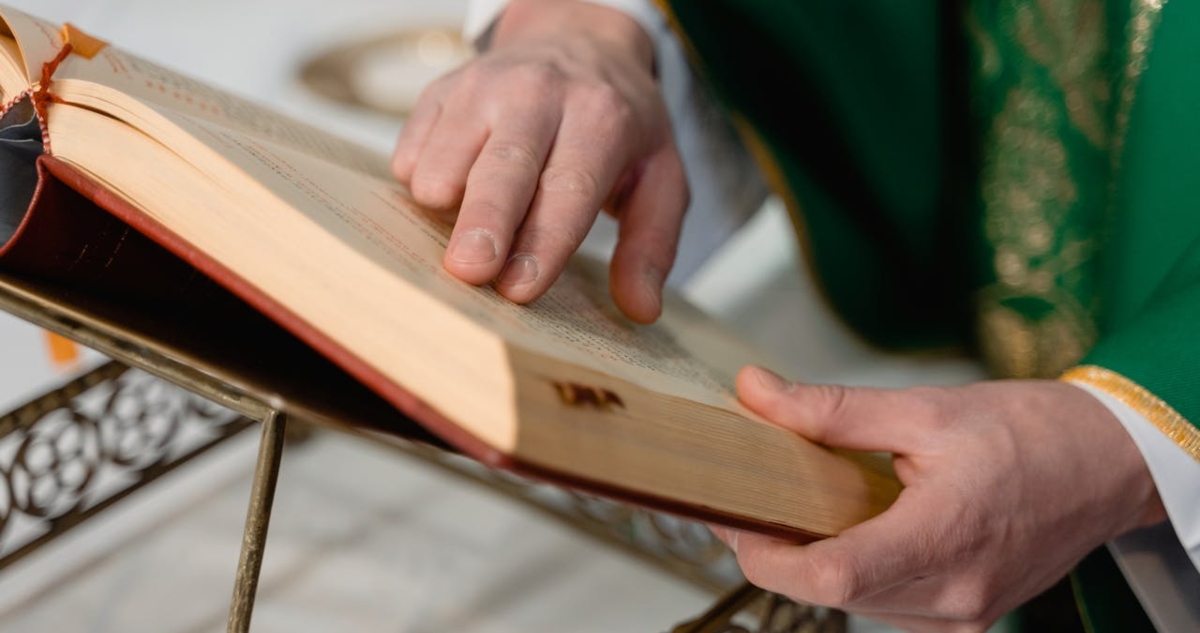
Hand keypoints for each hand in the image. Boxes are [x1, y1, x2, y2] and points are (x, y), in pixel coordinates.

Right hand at [392, 0, 687, 322]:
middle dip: (485, 221)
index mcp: (601, 117)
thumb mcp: (660, 177)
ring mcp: (482, 86)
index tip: (519, 288)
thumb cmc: (616, 124)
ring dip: (446, 206)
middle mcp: (539, 93)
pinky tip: (454, 193)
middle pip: (504, 166)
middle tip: (468, 271)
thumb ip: (652, 246)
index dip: (543, 240)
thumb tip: (641, 310)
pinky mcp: (440, 91)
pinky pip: (411, 150)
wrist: (578, 41)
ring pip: (446, 156)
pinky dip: (422, 184)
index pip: (570, 186)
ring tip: (469, 234)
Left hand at [713, 367, 1165, 632]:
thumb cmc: (1034, 435)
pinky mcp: (968, 615)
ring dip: (817, 561)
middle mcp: (954, 594)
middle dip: (780, 551)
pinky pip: (889, 604)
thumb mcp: (925, 408)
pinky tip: (854, 527)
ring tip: (800, 505)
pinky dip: (858, 570)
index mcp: (944, 538)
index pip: (830, 577)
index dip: (766, 554)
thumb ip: (831, 410)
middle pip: (831, 593)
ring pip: (855, 603)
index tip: (733, 516)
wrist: (1107, 463)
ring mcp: (963, 613)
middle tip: (752, 497)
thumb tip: (757, 394)